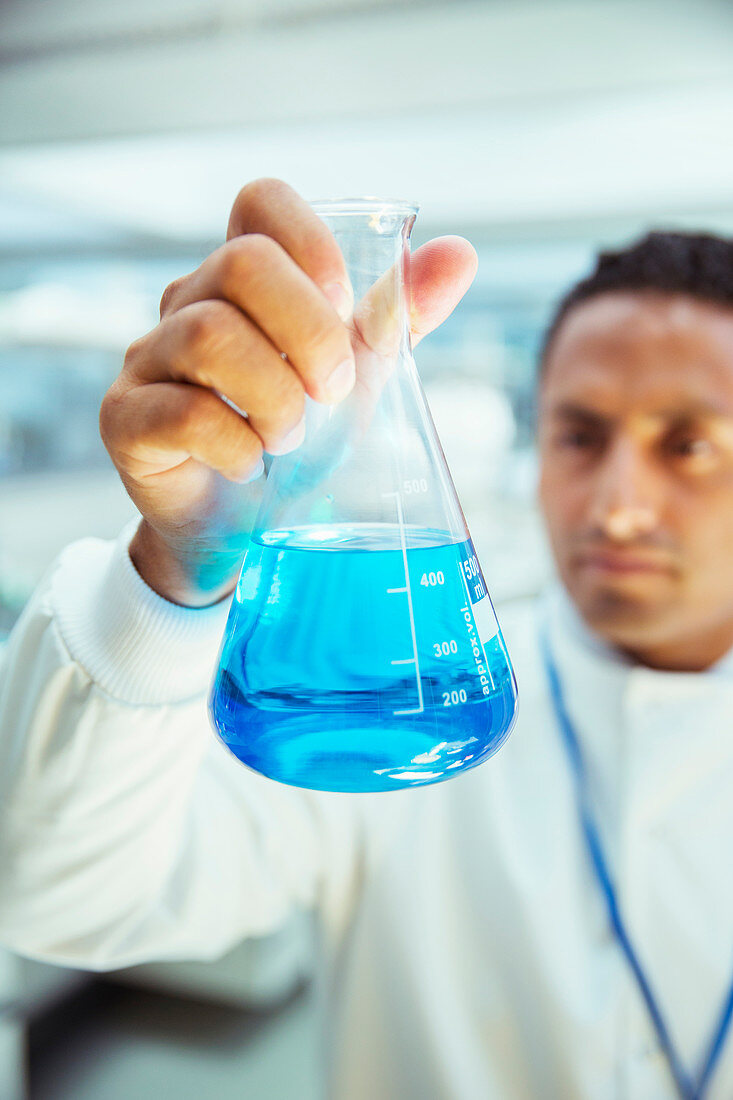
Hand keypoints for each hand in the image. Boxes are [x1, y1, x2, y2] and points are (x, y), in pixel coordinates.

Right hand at [100, 179, 476, 605]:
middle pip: (242, 262)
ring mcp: (147, 359)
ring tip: (291, 438)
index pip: (261, 202)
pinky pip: (180, 412)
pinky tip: (252, 466)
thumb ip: (397, 317)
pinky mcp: (125, 420)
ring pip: (208, 334)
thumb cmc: (297, 443)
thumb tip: (459, 255)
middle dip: (309, 332)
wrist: (242, 531)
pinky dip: (236, 444)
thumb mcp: (356, 375)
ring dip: (275, 396)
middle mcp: (186, 304)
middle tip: (332, 392)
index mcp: (243, 281)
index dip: (312, 244)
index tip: (345, 311)